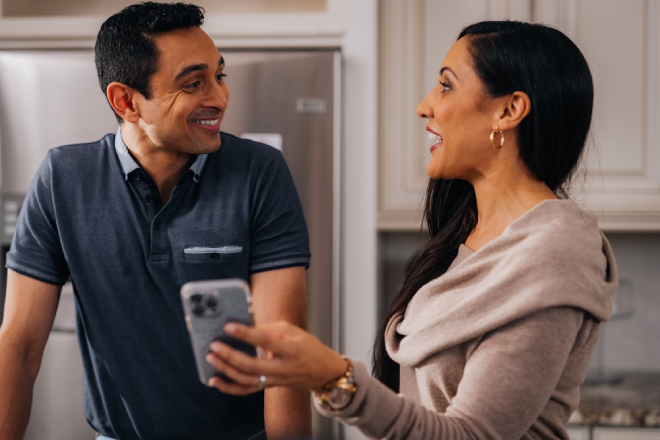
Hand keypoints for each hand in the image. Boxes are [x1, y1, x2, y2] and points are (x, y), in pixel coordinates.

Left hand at [206, 321, 346, 395]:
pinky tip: (215, 380)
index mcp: (291, 349)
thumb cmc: (307, 347)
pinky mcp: (269, 387)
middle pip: (252, 366)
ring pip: (247, 380)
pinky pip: (246, 390)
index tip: (229, 326)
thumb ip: (269, 328)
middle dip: (230, 356)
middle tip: (215, 345)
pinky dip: (228, 387)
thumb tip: (246, 325)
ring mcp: (275, 380)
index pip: (265, 341)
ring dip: (226, 370)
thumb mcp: (293, 331)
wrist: (322, 371)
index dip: (246, 333)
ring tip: (211, 358)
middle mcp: (282, 368)